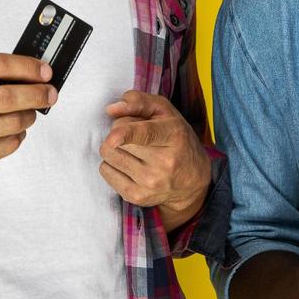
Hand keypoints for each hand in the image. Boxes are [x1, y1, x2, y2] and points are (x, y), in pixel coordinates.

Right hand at [0, 53, 56, 188]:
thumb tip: (28, 73)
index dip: (26, 66)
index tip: (44, 70)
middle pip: (7, 97)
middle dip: (36, 94)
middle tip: (50, 94)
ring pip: (11, 123)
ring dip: (28, 117)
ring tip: (28, 114)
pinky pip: (7, 145)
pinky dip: (17, 136)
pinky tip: (11, 132)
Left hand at [98, 90, 210, 229]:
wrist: (192, 183)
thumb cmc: (177, 140)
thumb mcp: (166, 112)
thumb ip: (140, 101)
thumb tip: (111, 109)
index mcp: (174, 135)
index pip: (146, 134)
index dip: (126, 133)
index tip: (112, 136)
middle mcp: (164, 162)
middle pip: (117, 141)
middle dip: (118, 132)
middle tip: (133, 135)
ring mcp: (150, 183)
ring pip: (109, 155)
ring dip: (114, 148)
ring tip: (132, 150)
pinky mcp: (136, 196)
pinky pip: (106, 171)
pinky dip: (111, 164)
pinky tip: (128, 165)